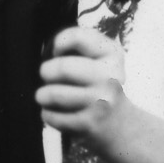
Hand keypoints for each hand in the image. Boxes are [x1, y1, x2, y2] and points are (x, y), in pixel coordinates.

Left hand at [37, 26, 130, 154]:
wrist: (121, 124)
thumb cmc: (99, 84)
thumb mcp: (100, 57)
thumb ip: (78, 43)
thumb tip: (50, 52)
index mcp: (112, 55)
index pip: (76, 37)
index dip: (59, 43)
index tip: (57, 52)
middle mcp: (111, 78)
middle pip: (63, 67)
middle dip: (46, 71)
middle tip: (46, 75)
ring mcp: (101, 103)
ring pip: (53, 94)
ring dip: (42, 95)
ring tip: (44, 96)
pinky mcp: (89, 125)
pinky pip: (52, 116)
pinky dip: (47, 114)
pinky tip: (54, 112)